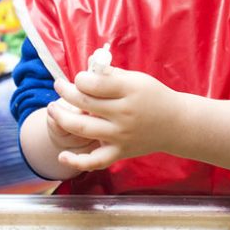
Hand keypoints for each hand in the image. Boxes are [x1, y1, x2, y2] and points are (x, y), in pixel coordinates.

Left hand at [51, 67, 181, 171]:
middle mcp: (124, 114)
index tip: (79, 78)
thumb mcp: (137, 79)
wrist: (176, 124)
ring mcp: (121, 135)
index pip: (93, 83)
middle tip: (59, 85)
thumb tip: (87, 68)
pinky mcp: (120, 152)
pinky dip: (77, 161)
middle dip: (65, 92)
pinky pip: (96, 160)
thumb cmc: (154, 96)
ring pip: (83, 129)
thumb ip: (111, 75)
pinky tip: (62, 155)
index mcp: (128, 90)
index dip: (80, 78)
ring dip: (62, 118)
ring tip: (52, 108)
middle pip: (84, 103)